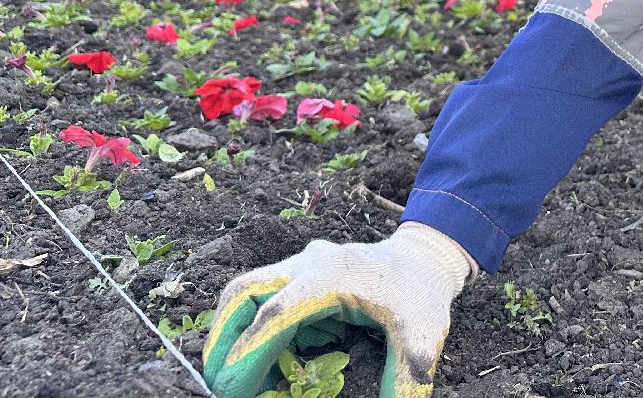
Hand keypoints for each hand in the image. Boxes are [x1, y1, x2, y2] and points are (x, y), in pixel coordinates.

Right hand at [202, 222, 473, 397]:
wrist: (425, 257)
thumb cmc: (421, 294)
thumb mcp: (424, 333)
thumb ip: (408, 372)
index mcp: (331, 276)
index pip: (276, 313)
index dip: (250, 352)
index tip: (232, 388)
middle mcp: (307, 266)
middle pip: (242, 293)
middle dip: (221, 340)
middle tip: (218, 386)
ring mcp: (299, 266)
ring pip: (244, 291)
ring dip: (231, 334)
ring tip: (241, 380)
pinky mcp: (298, 275)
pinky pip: (262, 299)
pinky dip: (255, 331)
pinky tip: (274, 364)